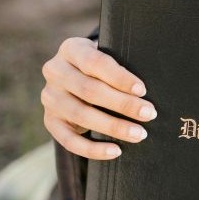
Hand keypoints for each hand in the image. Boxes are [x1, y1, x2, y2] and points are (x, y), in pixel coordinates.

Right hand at [41, 37, 156, 159]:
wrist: (77, 75)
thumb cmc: (103, 66)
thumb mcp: (109, 55)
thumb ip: (122, 65)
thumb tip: (147, 90)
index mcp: (72, 49)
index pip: (95, 62)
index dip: (119, 77)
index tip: (142, 90)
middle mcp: (55, 71)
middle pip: (89, 90)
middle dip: (122, 104)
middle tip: (149, 114)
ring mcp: (49, 98)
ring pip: (81, 115)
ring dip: (113, 127)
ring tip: (139, 134)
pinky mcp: (50, 121)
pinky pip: (68, 140)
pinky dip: (93, 149)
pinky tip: (116, 151)